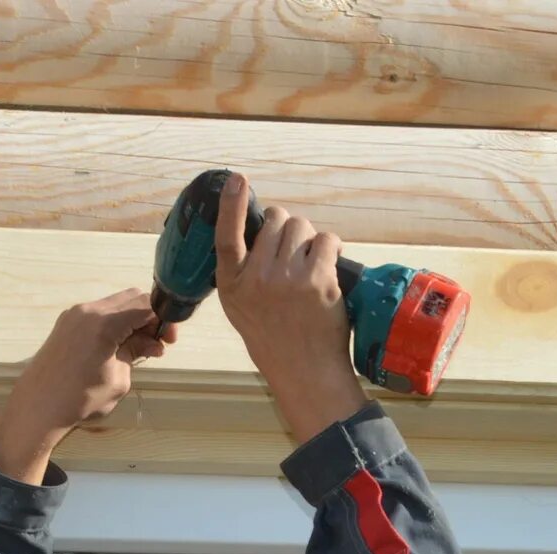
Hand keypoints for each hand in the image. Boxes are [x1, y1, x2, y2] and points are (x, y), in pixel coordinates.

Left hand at [0, 290, 174, 483]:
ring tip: (139, 349)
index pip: (146, 305)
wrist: (36, 408)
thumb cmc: (79, 399)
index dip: (163, 319)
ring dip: (132, 321)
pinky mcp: (66, 323)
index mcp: (104, 322)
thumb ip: (136, 353)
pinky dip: (114, 325)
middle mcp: (89, 310)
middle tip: (157, 343)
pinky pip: (98, 315)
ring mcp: (74, 315)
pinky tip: (118, 347)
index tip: (168, 339)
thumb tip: (151, 343)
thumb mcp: (118, 379)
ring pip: (115, 305)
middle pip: (131, 298)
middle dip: (149, 317)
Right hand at [216, 181, 370, 448]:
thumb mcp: (242, 307)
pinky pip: (326, 240)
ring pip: (301, 227)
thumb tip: (265, 229)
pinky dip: (330, 250)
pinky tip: (326, 271)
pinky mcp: (316, 280)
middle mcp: (255, 279)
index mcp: (231, 285)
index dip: (231, 206)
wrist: (303, 370)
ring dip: (310, 240)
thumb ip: (246, 271)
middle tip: (295, 255)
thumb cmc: (275, 336)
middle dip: (289, 229)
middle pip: (275, 222)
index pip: (226, 237)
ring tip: (310, 267)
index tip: (237, 180)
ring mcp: (285, 279)